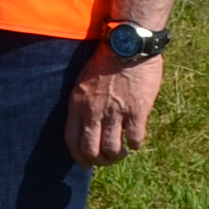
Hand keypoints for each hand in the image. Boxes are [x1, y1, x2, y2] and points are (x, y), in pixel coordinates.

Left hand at [63, 48, 164, 166]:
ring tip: (123, 151)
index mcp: (77, 103)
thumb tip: (88, 124)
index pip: (71, 139)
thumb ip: (84, 103)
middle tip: (107, 159)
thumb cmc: (106, 60)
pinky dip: (135, 144)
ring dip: (118, 155)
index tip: (85, 163)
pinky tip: (136, 140)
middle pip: (91, 149)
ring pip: (113, 149)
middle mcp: (93, 111)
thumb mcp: (83, 80)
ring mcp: (115, 112)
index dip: (78, 156)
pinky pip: (134, 138)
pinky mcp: (136, 111)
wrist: (128, 44)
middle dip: (99, 161)